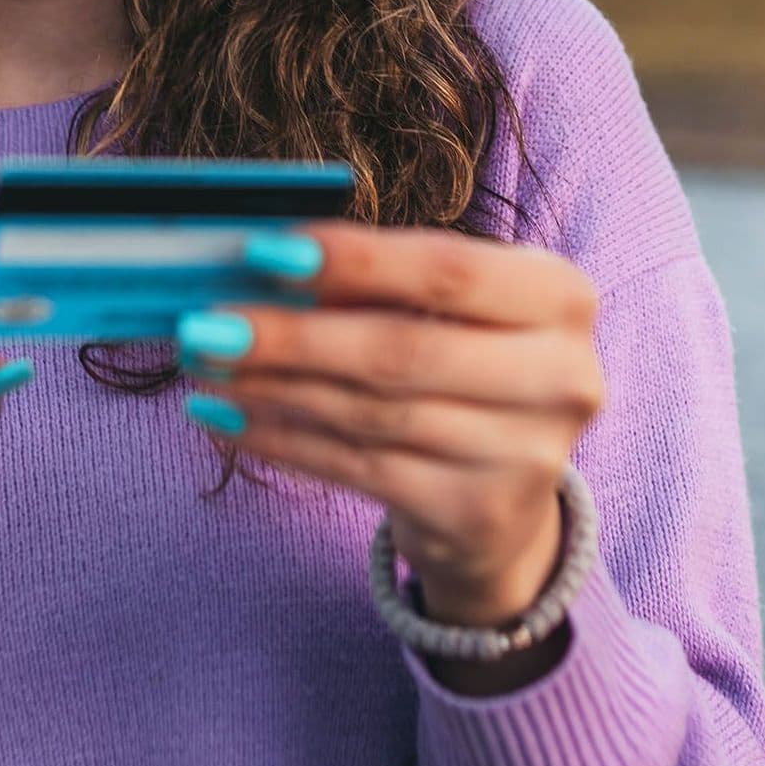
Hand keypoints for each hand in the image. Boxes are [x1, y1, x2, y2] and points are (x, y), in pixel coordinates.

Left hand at [177, 221, 602, 625]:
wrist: (506, 491)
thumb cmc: (458, 358)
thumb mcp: (442, 306)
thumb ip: (370, 279)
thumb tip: (257, 261)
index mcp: (559, 296)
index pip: (448, 270)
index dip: (355, 261)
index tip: (264, 250)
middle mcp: (563, 376)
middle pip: (403, 350)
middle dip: (292, 335)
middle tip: (204, 322)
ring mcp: (528, 456)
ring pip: (372, 414)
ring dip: (272, 387)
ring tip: (202, 363)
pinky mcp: (478, 515)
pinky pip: (359, 470)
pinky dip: (283, 440)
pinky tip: (226, 416)